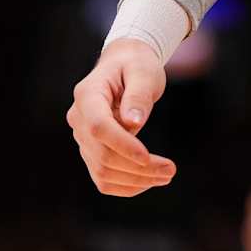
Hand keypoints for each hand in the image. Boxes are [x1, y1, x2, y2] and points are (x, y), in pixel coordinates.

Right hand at [66, 40, 176, 196]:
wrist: (125, 65)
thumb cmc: (136, 65)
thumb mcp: (143, 71)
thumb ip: (138, 95)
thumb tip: (133, 124)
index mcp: (87, 95)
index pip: (99, 127)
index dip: (122, 145)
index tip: (148, 158)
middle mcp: (79, 118)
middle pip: (102, 154)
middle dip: (137, 168)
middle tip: (171, 170)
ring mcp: (82, 137)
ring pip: (102, 170)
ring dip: (134, 180)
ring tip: (166, 176)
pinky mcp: (91, 150)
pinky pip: (103, 176)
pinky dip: (125, 185)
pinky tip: (149, 181)